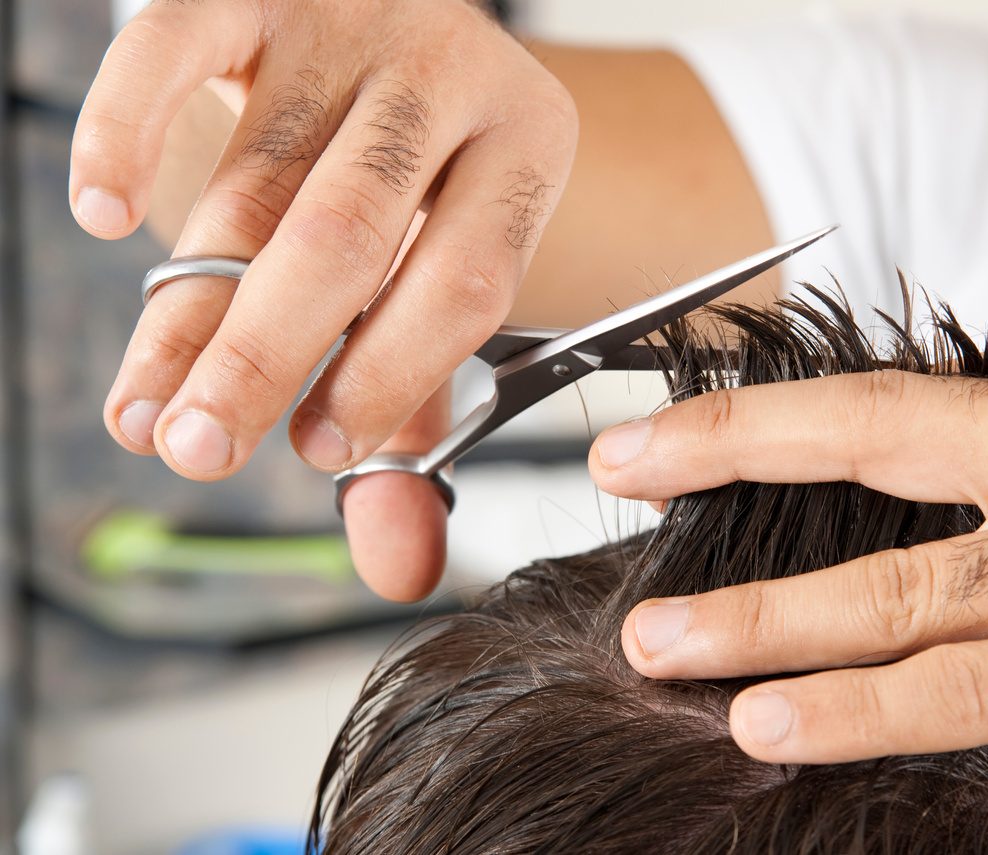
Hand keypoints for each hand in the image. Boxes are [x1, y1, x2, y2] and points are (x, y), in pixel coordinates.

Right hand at [71, 0, 576, 598]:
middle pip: (349, 238)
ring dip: (185, 305)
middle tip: (198, 452)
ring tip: (143, 406)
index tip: (316, 449)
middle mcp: (453, 76)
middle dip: (264, 359)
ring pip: (256, 179)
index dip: (389, 376)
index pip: (464, 284)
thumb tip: (402, 571)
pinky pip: (177, 45)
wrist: (392, 32)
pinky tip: (104, 217)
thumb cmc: (420, 188)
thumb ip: (417, 413)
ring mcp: (353, 21)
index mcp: (527, 149)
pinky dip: (126, 130)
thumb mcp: (439, 286)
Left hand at [589, 318, 987, 794]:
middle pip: (868, 481)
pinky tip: (785, 731)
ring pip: (905, 605)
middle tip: (622, 517)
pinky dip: (869, 715)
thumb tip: (947, 386)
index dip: (748, 421)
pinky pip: (976, 698)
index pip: (873, 404)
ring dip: (770, 629)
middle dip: (727, 495)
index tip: (647, 442)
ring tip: (668, 652)